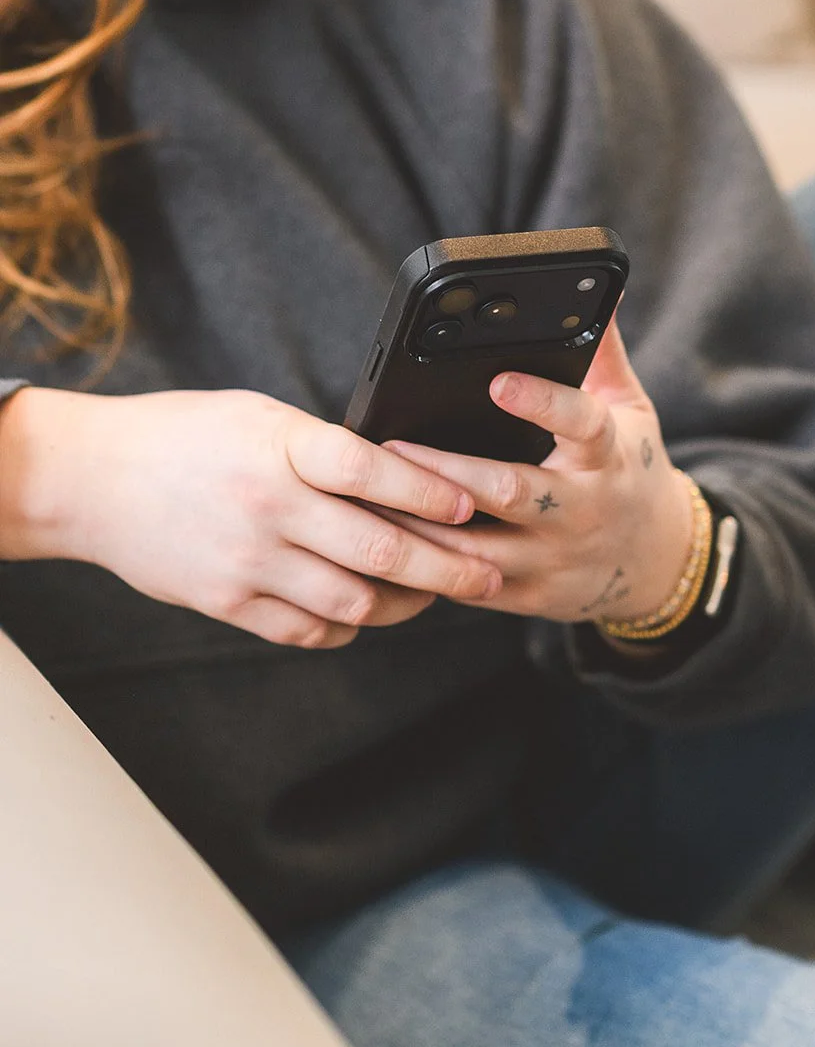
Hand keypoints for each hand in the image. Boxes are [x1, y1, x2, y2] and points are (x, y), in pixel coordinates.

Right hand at [0, 386, 500, 647]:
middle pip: (379, 547)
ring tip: (434, 594)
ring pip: (353, 600)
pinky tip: (364, 611)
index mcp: (281, 446)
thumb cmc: (184, 435)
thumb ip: (322, 447)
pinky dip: (346, 626)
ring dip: (405, 603)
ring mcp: (248, 561)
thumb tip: (400, 473)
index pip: (373, 470)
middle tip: (489, 574)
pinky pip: (308, 629)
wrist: (93, 480)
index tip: (472, 505)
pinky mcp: (228, 602)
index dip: (431, 491)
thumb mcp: (259, 418)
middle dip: (448, 567)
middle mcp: (269, 506)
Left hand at [381, 319, 693, 626]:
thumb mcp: (629, 413)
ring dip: (422, 525)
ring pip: (478, 549)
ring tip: (369, 497)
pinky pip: (468, 585)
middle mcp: (580, 510)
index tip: (498, 379)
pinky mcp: (527, 595)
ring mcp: (553, 558)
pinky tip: (384, 542)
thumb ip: (605, 356)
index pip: (581, 424)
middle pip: (511, 491)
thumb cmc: (627, 474)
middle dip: (448, 472)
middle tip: (391, 447)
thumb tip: (606, 291)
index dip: (542, 402)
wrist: (654, 567)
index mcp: (606, 457)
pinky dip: (425, 568)